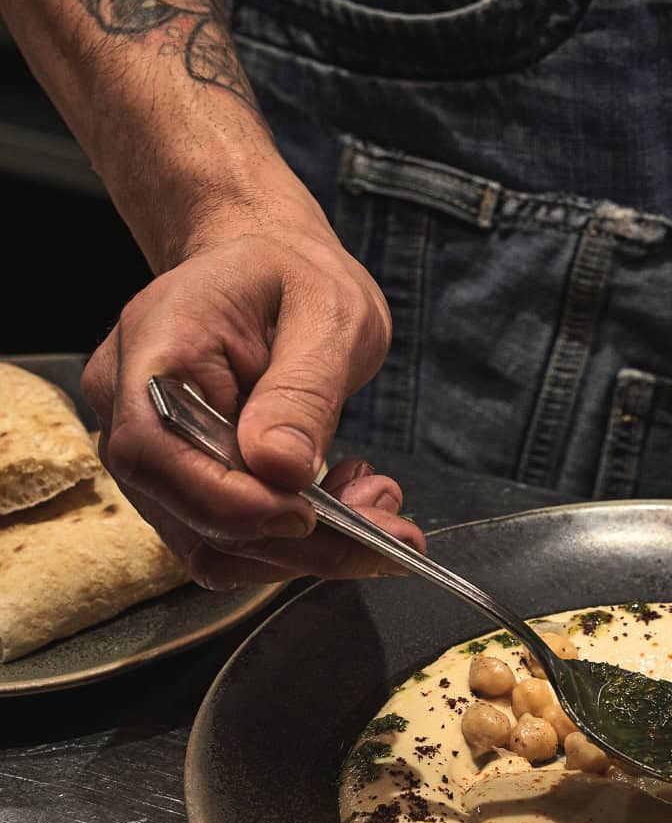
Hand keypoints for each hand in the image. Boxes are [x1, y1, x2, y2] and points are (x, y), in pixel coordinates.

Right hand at [82, 192, 424, 587]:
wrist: (273, 273)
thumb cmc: (295, 278)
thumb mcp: (328, 312)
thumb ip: (303, 391)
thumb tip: (280, 468)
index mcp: (154, 345)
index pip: (154, 451)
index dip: (227, 502)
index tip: (307, 514)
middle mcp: (129, 407)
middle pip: (188, 513)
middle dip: (295, 539)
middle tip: (390, 526)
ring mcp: (151, 454)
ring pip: (212, 545)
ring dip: (304, 549)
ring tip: (374, 502)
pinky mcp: (183, 487)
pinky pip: (229, 542)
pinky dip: (295, 543)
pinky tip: (342, 503)